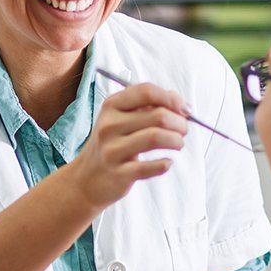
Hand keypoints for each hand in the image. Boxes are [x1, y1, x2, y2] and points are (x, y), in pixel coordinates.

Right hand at [67, 82, 189, 209]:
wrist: (86, 179)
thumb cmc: (112, 144)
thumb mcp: (122, 118)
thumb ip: (150, 105)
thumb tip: (180, 103)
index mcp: (111, 106)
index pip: (147, 91)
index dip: (172, 99)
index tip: (183, 110)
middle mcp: (109, 126)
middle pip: (158, 115)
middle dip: (180, 123)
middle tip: (183, 131)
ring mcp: (112, 150)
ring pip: (156, 137)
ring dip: (176, 141)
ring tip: (178, 144)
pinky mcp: (118, 173)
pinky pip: (151, 166)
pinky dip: (165, 164)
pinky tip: (166, 162)